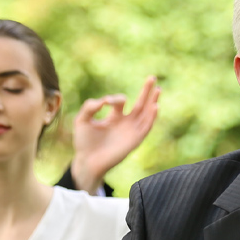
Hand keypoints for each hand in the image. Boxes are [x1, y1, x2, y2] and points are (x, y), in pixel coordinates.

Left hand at [71, 76, 160, 193]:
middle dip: (146, 91)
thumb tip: (104, 100)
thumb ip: (90, 106)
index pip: (120, 101)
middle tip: (152, 77)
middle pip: (140, 104)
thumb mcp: (82, 120)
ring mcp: (131, 131)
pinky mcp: (135, 140)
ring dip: (152, 102)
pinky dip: (151, 117)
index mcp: (114, 117)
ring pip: (146, 114)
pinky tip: (155, 106)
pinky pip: (146, 127)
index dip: (114, 98)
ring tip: (158, 89)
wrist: (87, 161)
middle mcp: (125, 123)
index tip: (105, 102)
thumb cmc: (84, 142)